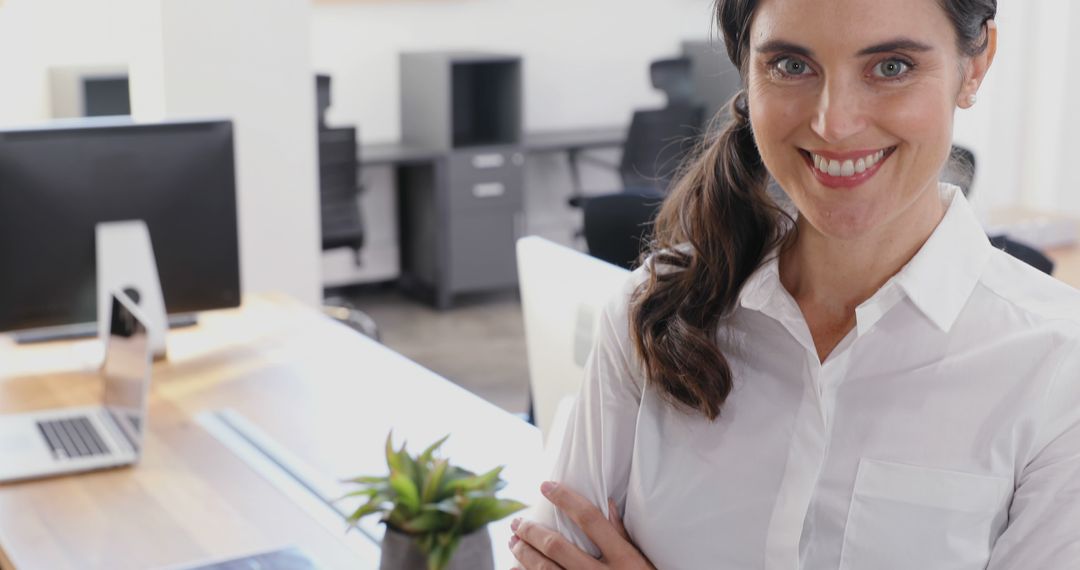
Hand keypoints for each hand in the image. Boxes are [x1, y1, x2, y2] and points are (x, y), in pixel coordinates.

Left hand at [508, 481, 655, 569]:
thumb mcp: (643, 563)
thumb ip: (623, 536)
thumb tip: (607, 503)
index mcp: (625, 560)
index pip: (590, 519)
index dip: (565, 499)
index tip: (546, 485)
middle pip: (557, 547)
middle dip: (531, 531)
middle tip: (517, 522)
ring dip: (523, 555)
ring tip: (514, 543)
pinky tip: (517, 569)